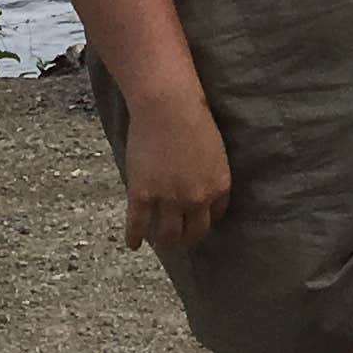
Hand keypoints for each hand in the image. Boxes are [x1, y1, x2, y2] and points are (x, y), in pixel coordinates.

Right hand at [122, 91, 231, 256]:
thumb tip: (197, 183)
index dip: (204, 220)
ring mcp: (169, 200)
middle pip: (194, 232)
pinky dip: (134, 237)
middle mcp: (197, 199)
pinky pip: (138, 225)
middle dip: (187, 238)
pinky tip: (133, 244)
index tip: (197, 222)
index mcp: (219, 186)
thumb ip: (207, 172)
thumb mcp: (213, 150)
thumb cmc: (193, 118)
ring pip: (167, 235)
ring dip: (164, 241)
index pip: (215, 215)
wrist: (168, 107)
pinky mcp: (143, 196)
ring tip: (159, 242)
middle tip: (179, 239)